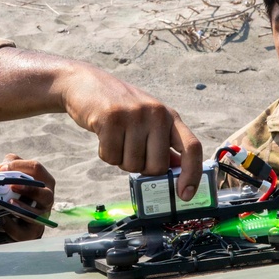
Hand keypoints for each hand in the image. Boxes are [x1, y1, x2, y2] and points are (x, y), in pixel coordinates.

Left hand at [0, 154, 54, 241]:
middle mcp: (47, 199)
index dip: (20, 166)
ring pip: (37, 215)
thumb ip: (12, 164)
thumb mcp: (19, 174)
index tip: (3, 168)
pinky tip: (2, 219)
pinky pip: (23, 231)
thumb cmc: (20, 191)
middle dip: (29, 189)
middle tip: (12, 185)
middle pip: (45, 194)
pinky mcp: (31, 232)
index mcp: (45, 181)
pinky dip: (11, 226)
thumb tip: (2, 166)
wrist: (21, 217)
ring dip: (22, 208)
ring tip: (9, 202)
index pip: (36, 169)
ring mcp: (41, 217)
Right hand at [60, 63, 201, 200]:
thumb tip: (178, 172)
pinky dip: (106, 153)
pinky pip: (111, 157)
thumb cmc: (120, 108)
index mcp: (169, 116)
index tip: (185, 194)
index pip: (192, 148)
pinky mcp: (111, 118)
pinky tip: (104, 135)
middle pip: (157, 166)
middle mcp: (156, 113)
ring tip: (116, 137)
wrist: (86, 83)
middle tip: (130, 149)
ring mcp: (134, 115)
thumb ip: (163, 143)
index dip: (192, 174)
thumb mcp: (148, 119)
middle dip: (142, 167)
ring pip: (133, 165)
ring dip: (121, 160)